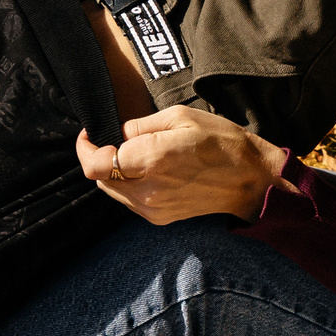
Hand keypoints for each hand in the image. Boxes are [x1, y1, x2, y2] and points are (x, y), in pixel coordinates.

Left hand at [76, 107, 290, 224]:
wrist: (250, 179)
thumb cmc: (221, 142)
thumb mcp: (180, 117)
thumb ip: (141, 125)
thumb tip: (119, 133)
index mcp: (149, 160)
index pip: (94, 164)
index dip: (84, 148)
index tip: (90, 133)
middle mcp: (146, 189)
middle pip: (99, 179)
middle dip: (98, 158)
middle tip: (111, 140)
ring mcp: (152, 208)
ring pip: (112, 192)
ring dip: (112, 173)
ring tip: (132, 155)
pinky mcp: (160, 218)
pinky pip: (129, 201)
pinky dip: (128, 185)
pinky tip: (147, 171)